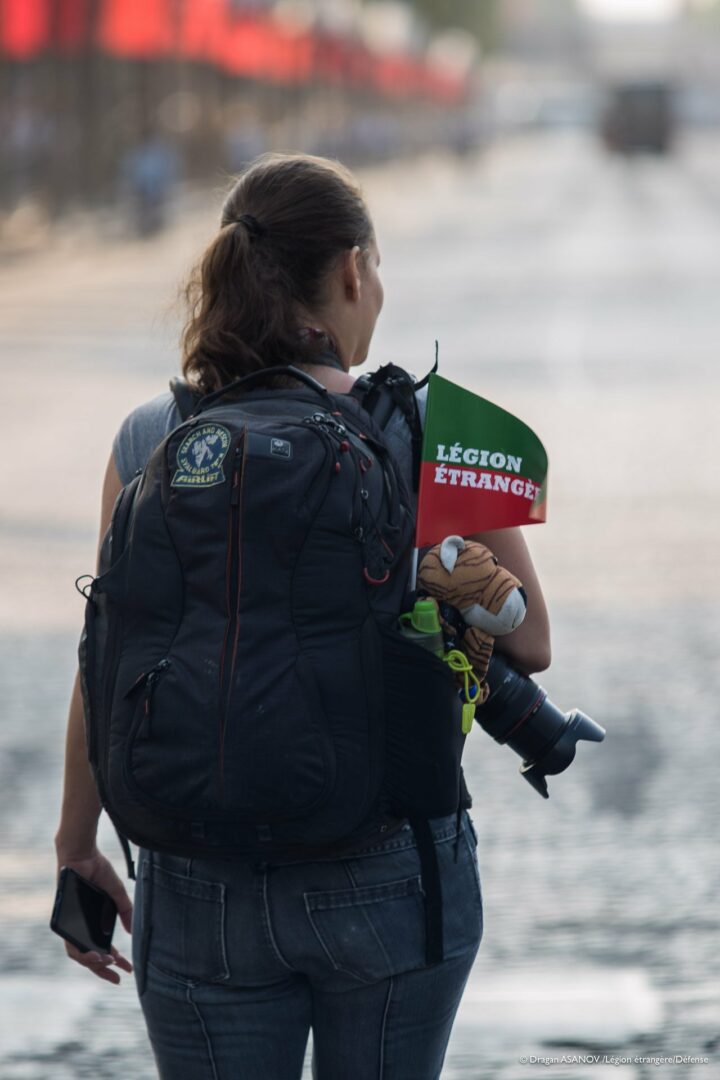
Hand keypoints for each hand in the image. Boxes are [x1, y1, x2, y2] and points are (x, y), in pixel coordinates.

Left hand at [55, 845, 133, 984]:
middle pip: (89, 957)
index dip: (113, 961)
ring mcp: (70, 925)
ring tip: (107, 963)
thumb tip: (132, 931)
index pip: (101, 949)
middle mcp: (80, 927)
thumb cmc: (97, 871)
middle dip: (103, 969)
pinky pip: (69, 942)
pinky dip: (81, 952)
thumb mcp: (116, 894)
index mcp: (92, 923)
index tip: (127, 968)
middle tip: (118, 976)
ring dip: (92, 963)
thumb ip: (125, 911)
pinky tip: (94, 955)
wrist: (83, 855)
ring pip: (77, 954)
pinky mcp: (63, 921)